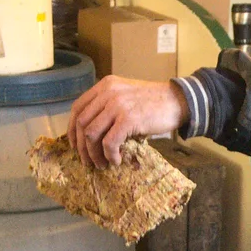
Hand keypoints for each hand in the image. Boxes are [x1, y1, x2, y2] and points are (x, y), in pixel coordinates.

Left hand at [68, 76, 187, 167]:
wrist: (178, 101)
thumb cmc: (153, 103)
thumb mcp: (125, 95)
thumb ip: (107, 106)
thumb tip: (90, 133)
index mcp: (105, 86)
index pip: (77, 108)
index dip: (72, 129)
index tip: (75, 145)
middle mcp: (108, 93)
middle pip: (82, 123)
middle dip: (81, 147)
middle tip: (88, 161)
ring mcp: (117, 105)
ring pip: (91, 135)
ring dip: (94, 154)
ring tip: (102, 164)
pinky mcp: (128, 119)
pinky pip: (109, 143)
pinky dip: (110, 156)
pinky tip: (116, 161)